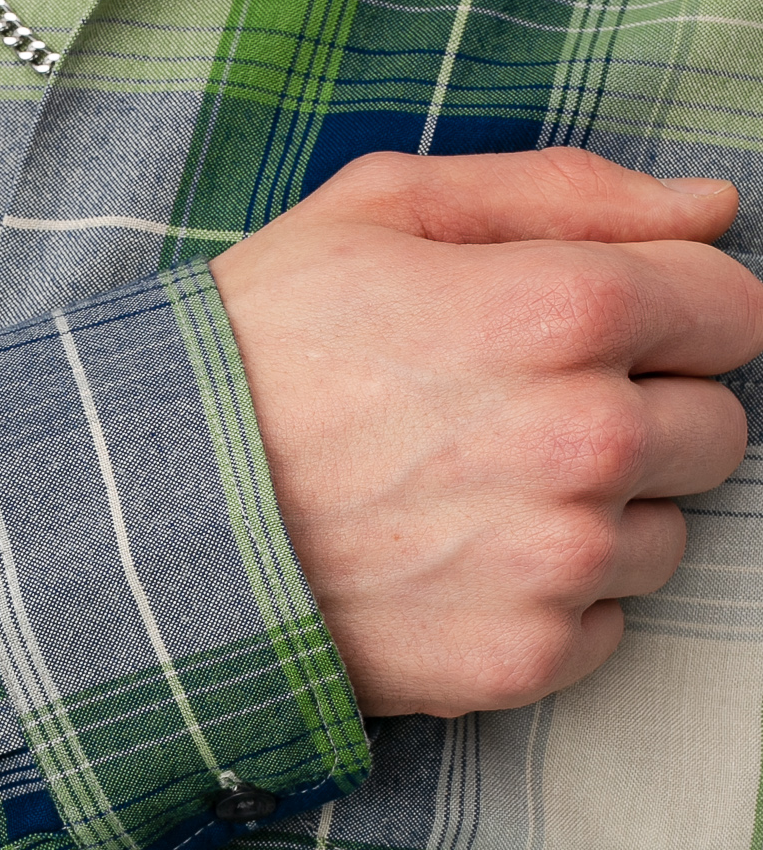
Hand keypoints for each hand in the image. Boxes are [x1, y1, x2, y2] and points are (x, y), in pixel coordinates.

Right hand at [209, 150, 762, 717]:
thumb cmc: (255, 346)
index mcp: (562, 309)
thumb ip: (561, 191)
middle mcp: (584, 442)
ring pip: (670, 532)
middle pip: (717, 425)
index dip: (673, 304)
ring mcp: (557, 563)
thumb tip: (708, 205)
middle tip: (519, 406)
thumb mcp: (378, 209)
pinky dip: (552, 596)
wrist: (144, 509)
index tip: (601, 321)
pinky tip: (457, 559)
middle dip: (642, 407)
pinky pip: (609, 623)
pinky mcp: (522, 658)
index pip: (732, 306)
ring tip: (476, 488)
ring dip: (602, 510)